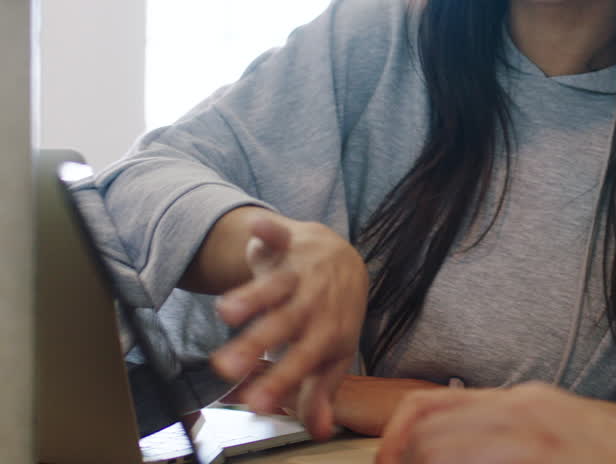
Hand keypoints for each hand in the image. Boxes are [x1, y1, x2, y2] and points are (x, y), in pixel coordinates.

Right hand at [208, 209, 368, 439]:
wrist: (345, 260)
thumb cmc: (333, 315)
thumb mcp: (332, 354)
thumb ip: (321, 392)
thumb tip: (321, 433)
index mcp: (326, 333)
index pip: (302, 361)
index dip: (280, 382)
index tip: (255, 405)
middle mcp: (314, 303)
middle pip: (283, 325)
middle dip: (255, 346)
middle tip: (224, 368)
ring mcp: (301, 271)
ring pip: (275, 285)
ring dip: (253, 295)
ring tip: (225, 312)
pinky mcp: (288, 243)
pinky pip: (279, 235)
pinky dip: (270, 230)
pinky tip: (257, 228)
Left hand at [375, 381, 615, 463]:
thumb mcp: (562, 438)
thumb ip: (512, 440)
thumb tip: (457, 453)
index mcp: (524, 403)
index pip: (431, 404)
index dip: (397, 438)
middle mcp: (522, 410)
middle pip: (424, 423)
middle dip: (400, 458)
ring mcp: (532, 434)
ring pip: (438, 445)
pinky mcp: (541, 455)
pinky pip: (471, 460)